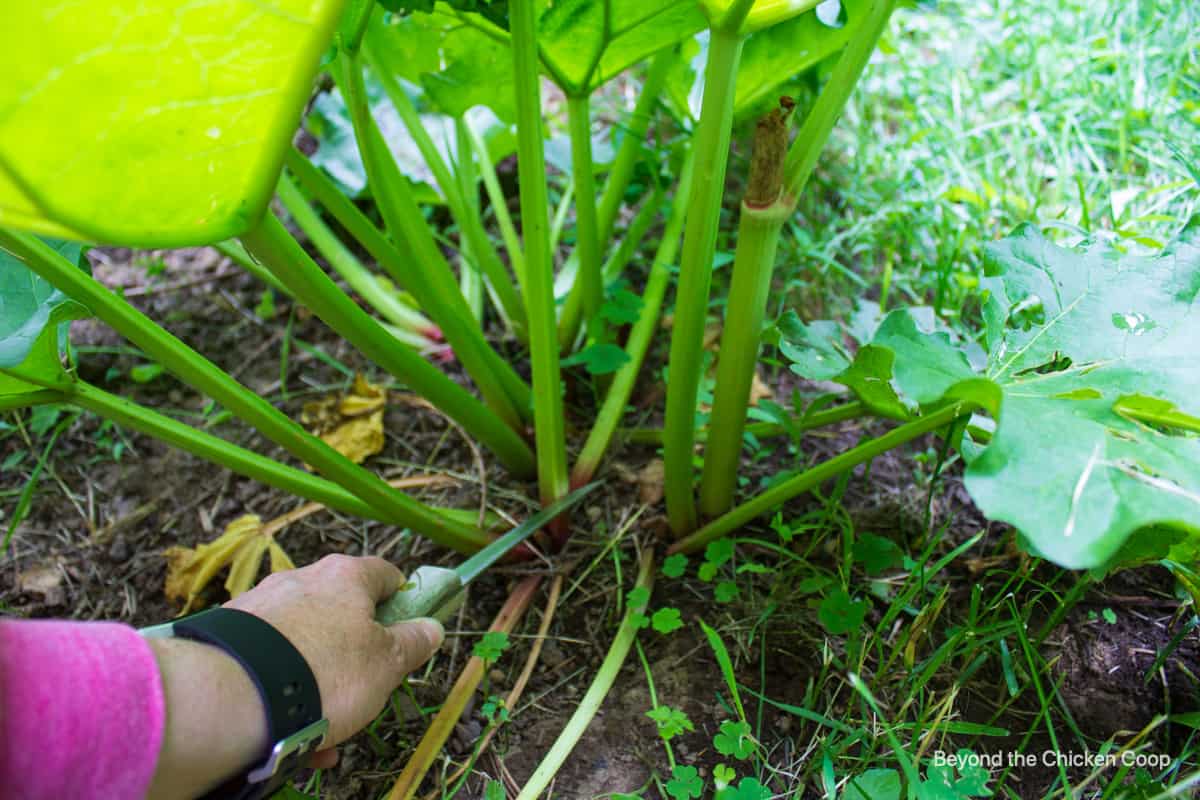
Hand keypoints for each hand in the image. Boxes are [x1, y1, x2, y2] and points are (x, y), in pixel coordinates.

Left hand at [147, 555, 443, 798]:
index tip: (406, 628)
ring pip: (304, 643)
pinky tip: (292, 736)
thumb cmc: (326, 673)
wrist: (232, 698)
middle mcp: (301, 580)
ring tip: (326, 731)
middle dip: (354, 651)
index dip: (401, 598)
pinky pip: (270, 663)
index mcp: (345, 577)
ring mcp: (259, 606)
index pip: (385, 573)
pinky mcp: (228, 637)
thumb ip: (412, 643)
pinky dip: (284, 691)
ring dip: (320, 679)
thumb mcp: (387, 664)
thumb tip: (432, 626)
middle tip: (364, 690)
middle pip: (340, 610)